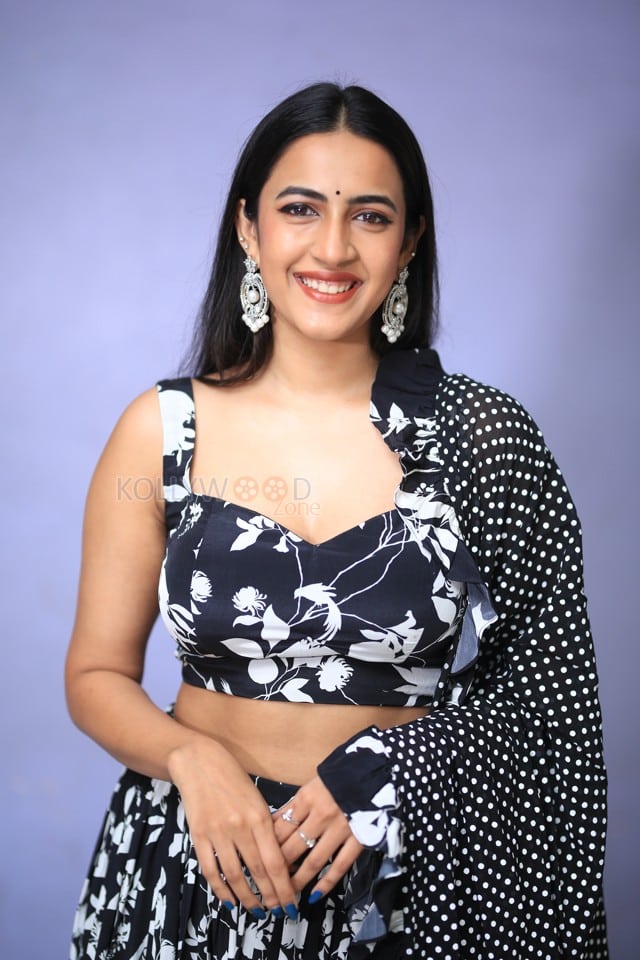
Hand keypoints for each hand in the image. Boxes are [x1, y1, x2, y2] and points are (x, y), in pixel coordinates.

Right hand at [168, 738, 297, 915]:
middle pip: (258, 872)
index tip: (292, 903)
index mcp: (260, 816)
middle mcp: (240, 827)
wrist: (199, 761)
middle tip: (280, 913)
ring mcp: (217, 832)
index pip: (276, 862)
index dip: (284, 888)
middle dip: (271, 897)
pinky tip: (230, 901)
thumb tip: (280, 860)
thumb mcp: (257, 799)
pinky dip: (220, 890)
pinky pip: (210, 870)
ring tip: (257, 911)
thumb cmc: (233, 778)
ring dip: (247, 899)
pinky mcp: (198, 835)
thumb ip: (266, 827)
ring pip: (235, 876)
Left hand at [272, 775, 363, 899]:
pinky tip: (314, 894)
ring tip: (288, 892)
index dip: (268, 848)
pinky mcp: (358, 839)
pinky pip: (340, 866)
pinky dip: (326, 884)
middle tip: (271, 880)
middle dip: (280, 867)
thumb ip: (293, 806)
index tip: (262, 860)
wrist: (373, 770)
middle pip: (293, 848)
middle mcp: (321, 815)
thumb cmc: (339, 777)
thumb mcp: (311, 785)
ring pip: (314, 862)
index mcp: (306, 799)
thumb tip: (271, 824)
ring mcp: (340, 829)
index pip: (280, 829)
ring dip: (298, 880)